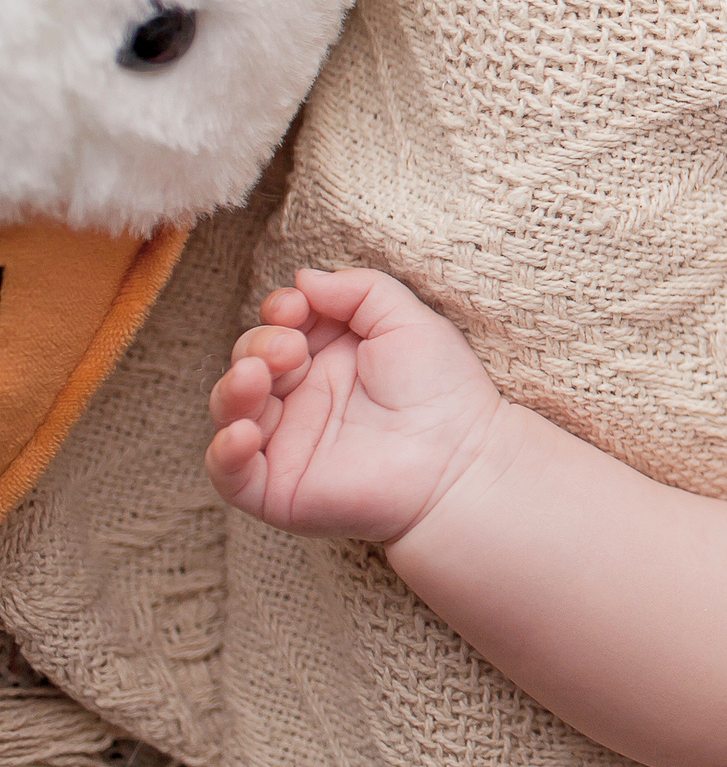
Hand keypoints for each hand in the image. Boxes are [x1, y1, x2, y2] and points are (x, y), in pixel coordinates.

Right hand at [207, 268, 506, 542]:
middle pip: (249, 360)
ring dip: (233, 388)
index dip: (279, 311)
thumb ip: (360, 290)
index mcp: (328, 359)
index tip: (296, 307)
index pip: (279, 326)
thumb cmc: (443, 390)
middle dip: (259, 345)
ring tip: (256, 375)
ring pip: (230, 410)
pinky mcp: (277, 489)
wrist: (463, 459)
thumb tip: (303, 278)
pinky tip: (242, 432)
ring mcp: (286, 443)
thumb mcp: (407, 321)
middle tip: (291, 349)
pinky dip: (223, 452)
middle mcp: (301, 399)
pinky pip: (229, 473)